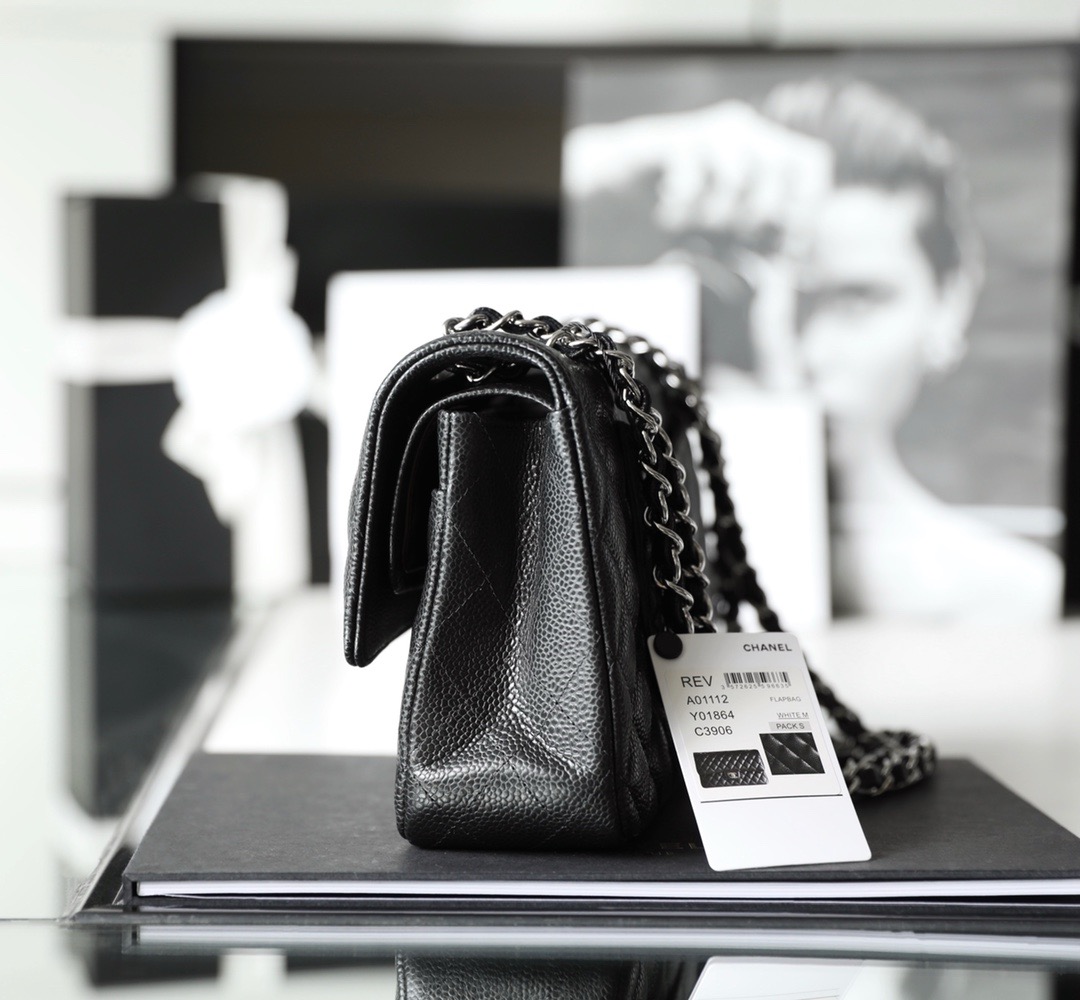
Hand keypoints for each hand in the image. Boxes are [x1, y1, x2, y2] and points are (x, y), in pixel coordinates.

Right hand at [565, 101, 832, 256]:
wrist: (613, 204)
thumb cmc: (676, 226)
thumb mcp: (722, 247)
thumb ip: (755, 257)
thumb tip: (788, 270)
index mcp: (767, 156)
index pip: (813, 164)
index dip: (804, 207)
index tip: (781, 245)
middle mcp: (746, 136)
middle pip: (782, 167)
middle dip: (758, 216)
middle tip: (728, 236)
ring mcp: (710, 134)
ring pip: (739, 172)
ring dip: (717, 212)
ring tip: (691, 226)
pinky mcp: (673, 141)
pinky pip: (693, 174)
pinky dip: (681, 207)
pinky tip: (665, 218)